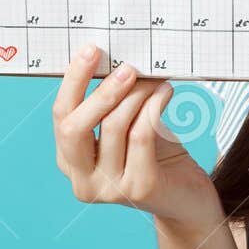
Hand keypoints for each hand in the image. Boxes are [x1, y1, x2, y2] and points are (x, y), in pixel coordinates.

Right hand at [53, 42, 223, 230]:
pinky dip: (153, 107)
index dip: (73, 82)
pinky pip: (141, 135)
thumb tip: (116, 57)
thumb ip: (114, 103)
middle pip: (75, 128)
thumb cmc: (156, 156)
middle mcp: (82, 180)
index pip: (60, 117)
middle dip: (100, 92)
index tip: (91, 50)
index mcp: (70, 161)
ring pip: (114, 126)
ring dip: (137, 95)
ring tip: (155, 79)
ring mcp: (109, 189)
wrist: (187, 198)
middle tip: (127, 67)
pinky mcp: (139, 188)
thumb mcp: (127, 127)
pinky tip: (165, 92)